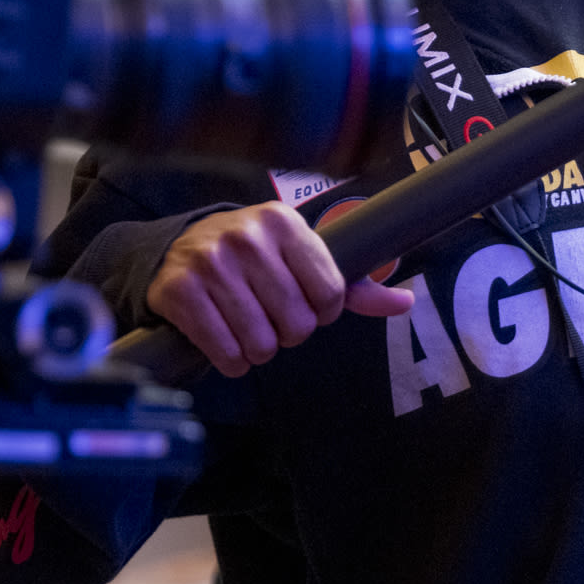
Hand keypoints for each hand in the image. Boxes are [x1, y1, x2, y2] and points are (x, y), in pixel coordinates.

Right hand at [145, 203, 413, 376]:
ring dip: (259, 351)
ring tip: (248, 331)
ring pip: (261, 343)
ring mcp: (210, 263)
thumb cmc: (253, 259)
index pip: (331, 294)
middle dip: (288, 334)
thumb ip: (354, 284)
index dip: (322, 312)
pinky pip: (226, 353)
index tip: (304, 304)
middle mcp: (247, 237)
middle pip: (297, 323)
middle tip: (271, 319)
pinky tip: (226, 342)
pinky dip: (231, 361)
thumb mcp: (301, 258)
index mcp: (284, 223)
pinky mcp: (180, 291)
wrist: (178, 249)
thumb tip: (405, 302)